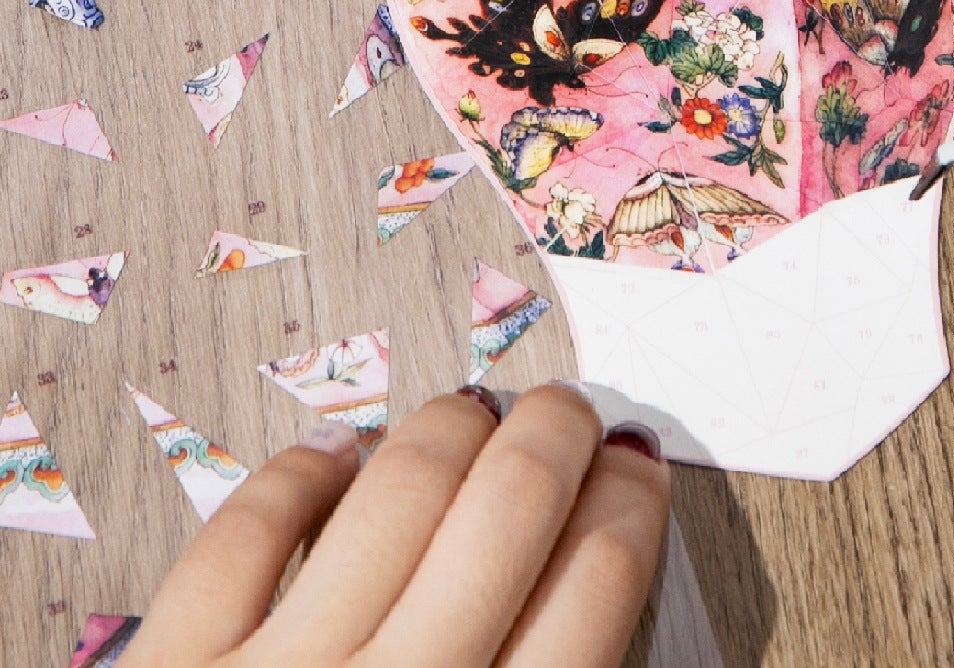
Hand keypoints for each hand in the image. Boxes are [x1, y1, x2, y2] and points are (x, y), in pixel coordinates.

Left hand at [122, 384, 669, 667]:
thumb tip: (605, 610)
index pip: (598, 581)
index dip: (631, 501)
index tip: (637, 467)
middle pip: (513, 504)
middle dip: (560, 433)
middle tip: (569, 413)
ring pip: (398, 488)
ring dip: (450, 427)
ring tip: (473, 413)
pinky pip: (246, 532)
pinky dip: (299, 476)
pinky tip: (336, 455)